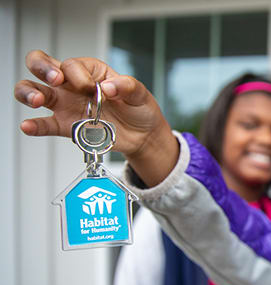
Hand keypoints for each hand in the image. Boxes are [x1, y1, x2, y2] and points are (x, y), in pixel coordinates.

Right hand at [14, 50, 177, 185]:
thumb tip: (109, 87)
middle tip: (56, 79)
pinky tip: (28, 126)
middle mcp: (72, 85)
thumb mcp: (141, 94)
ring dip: (29, 93)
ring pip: (35, 91)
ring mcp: (66, 105)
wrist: (143, 136)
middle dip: (42, 68)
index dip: (77, 74)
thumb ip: (127, 86)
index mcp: (90, 71)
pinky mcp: (66, 126)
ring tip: (38, 101)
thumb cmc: (139, 109)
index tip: (92, 88)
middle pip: (42, 66)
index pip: (71, 64)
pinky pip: (45, 125)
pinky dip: (34, 125)